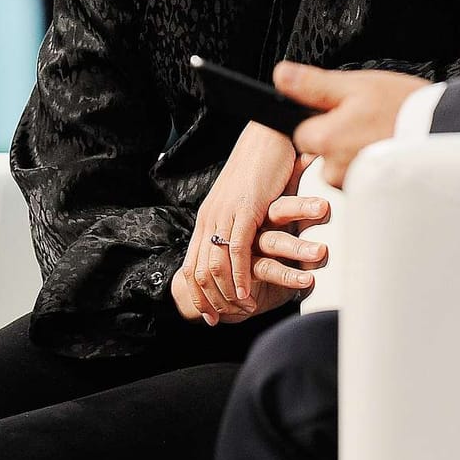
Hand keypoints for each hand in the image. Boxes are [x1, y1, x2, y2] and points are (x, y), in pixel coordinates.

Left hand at [176, 122, 296, 324]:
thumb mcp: (245, 204)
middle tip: (222, 321)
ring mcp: (224, 214)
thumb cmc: (263, 169)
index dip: (197, 294)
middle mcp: (209, 218)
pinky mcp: (244, 209)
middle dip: (208, 301)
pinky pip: (237, 251)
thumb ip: (239, 226)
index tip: (209, 317)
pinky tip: (246, 294)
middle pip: (199, 270)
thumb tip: (243, 249)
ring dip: (225, 294)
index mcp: (207, 218)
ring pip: (215, 265)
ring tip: (238, 313)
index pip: (192, 265)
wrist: (268, 138)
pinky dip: (240, 277)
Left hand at [276, 62, 429, 188]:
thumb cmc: (402, 106)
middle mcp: (335, 169)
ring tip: (383, 134)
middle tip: (369, 121)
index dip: (321, 120)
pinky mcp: (374, 193)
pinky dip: (373, 166)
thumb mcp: (355, 85)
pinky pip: (362, 179)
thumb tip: (281, 77)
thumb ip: (313, 85)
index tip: (344, 112)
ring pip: (343, 167)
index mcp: (325, 140)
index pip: (302, 133)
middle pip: (323, 153)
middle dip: (339, 138)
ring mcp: (355, 185)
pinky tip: (390, 150)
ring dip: (356, 153)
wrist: (445, 130)